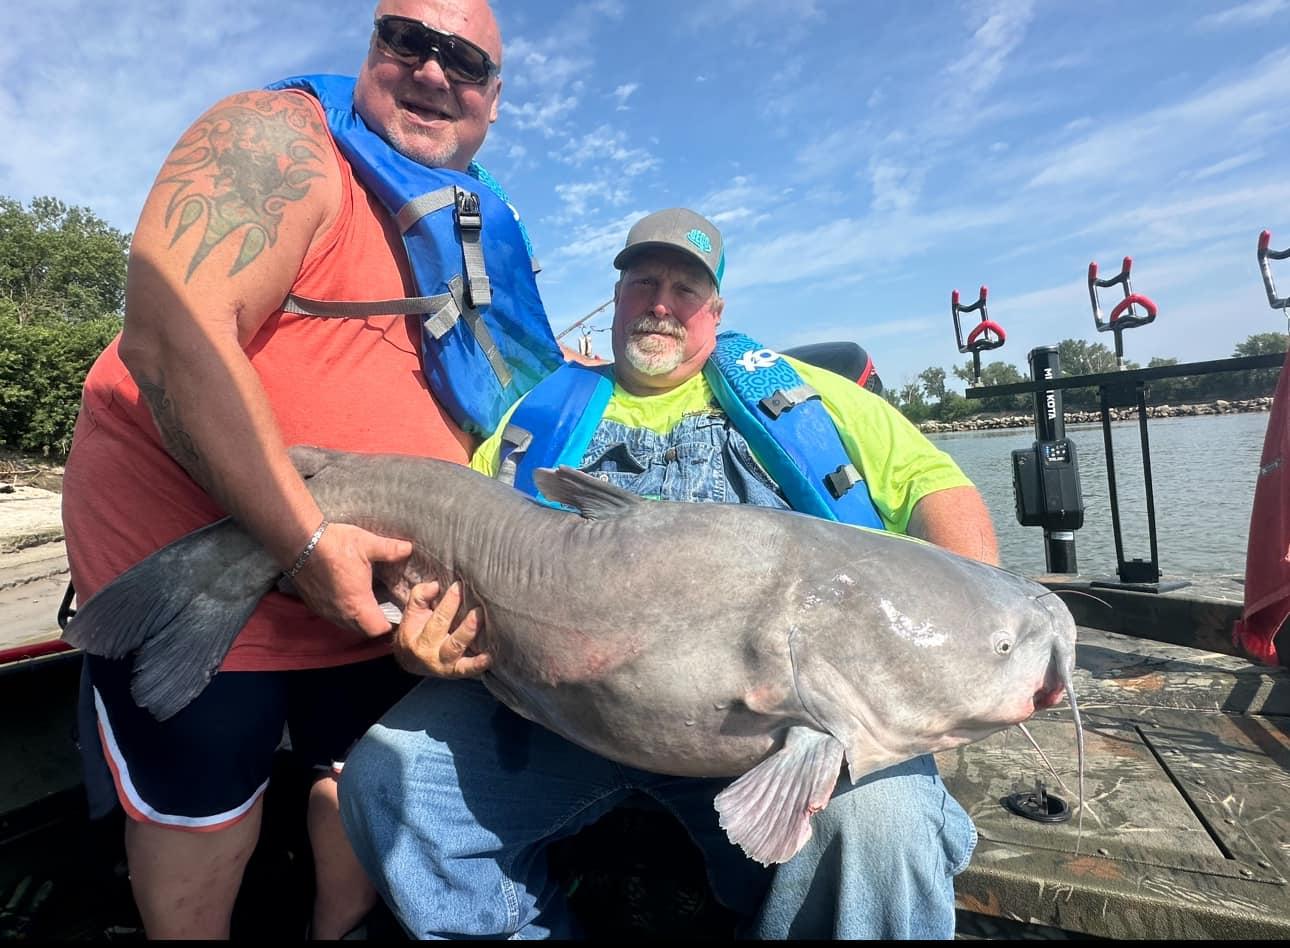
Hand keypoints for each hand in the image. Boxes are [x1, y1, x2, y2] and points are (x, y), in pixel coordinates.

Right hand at [289, 522, 413, 636]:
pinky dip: (343, 613)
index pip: (376, 629)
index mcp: (356, 602)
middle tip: (385, 608)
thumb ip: (391, 550)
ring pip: (346, 625)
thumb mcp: (368, 544)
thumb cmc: (334, 544)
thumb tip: (408, 549)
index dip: (388, 625)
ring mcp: (325, 610)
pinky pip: (333, 617)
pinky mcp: (314, 604)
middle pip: (362, 630)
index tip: (395, 614)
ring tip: (368, 602)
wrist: (298, 541)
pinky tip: (348, 596)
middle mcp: (340, 612)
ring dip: (358, 619)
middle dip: (374, 623)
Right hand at [393, 580, 490, 678]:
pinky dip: (478, 665)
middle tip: (479, 609)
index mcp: (419, 639)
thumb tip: (435, 585)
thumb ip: (420, 596)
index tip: (460, 586)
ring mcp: (446, 665)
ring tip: (485, 625)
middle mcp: (432, 654)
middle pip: (450, 638)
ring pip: (459, 651)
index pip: (438, 619)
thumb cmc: (415, 631)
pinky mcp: (457, 671)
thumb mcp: (411, 613)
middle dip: (465, 624)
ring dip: (471, 638)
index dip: (449, 602)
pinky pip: (467, 669)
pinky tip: (489, 658)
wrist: (412, 661)